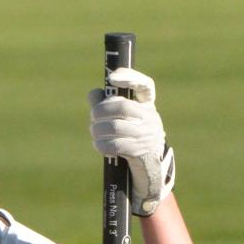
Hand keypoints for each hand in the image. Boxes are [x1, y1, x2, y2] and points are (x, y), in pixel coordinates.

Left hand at [87, 67, 175, 215]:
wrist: (146, 165)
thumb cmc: (131, 136)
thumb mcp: (123, 118)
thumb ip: (106, 102)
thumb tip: (94, 94)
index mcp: (148, 105)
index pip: (145, 86)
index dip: (130, 78)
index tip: (112, 78)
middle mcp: (150, 118)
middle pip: (122, 107)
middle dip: (101, 111)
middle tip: (93, 116)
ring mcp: (145, 136)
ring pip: (115, 127)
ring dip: (97, 129)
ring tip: (94, 132)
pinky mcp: (138, 152)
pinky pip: (114, 145)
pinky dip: (101, 144)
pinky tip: (98, 143)